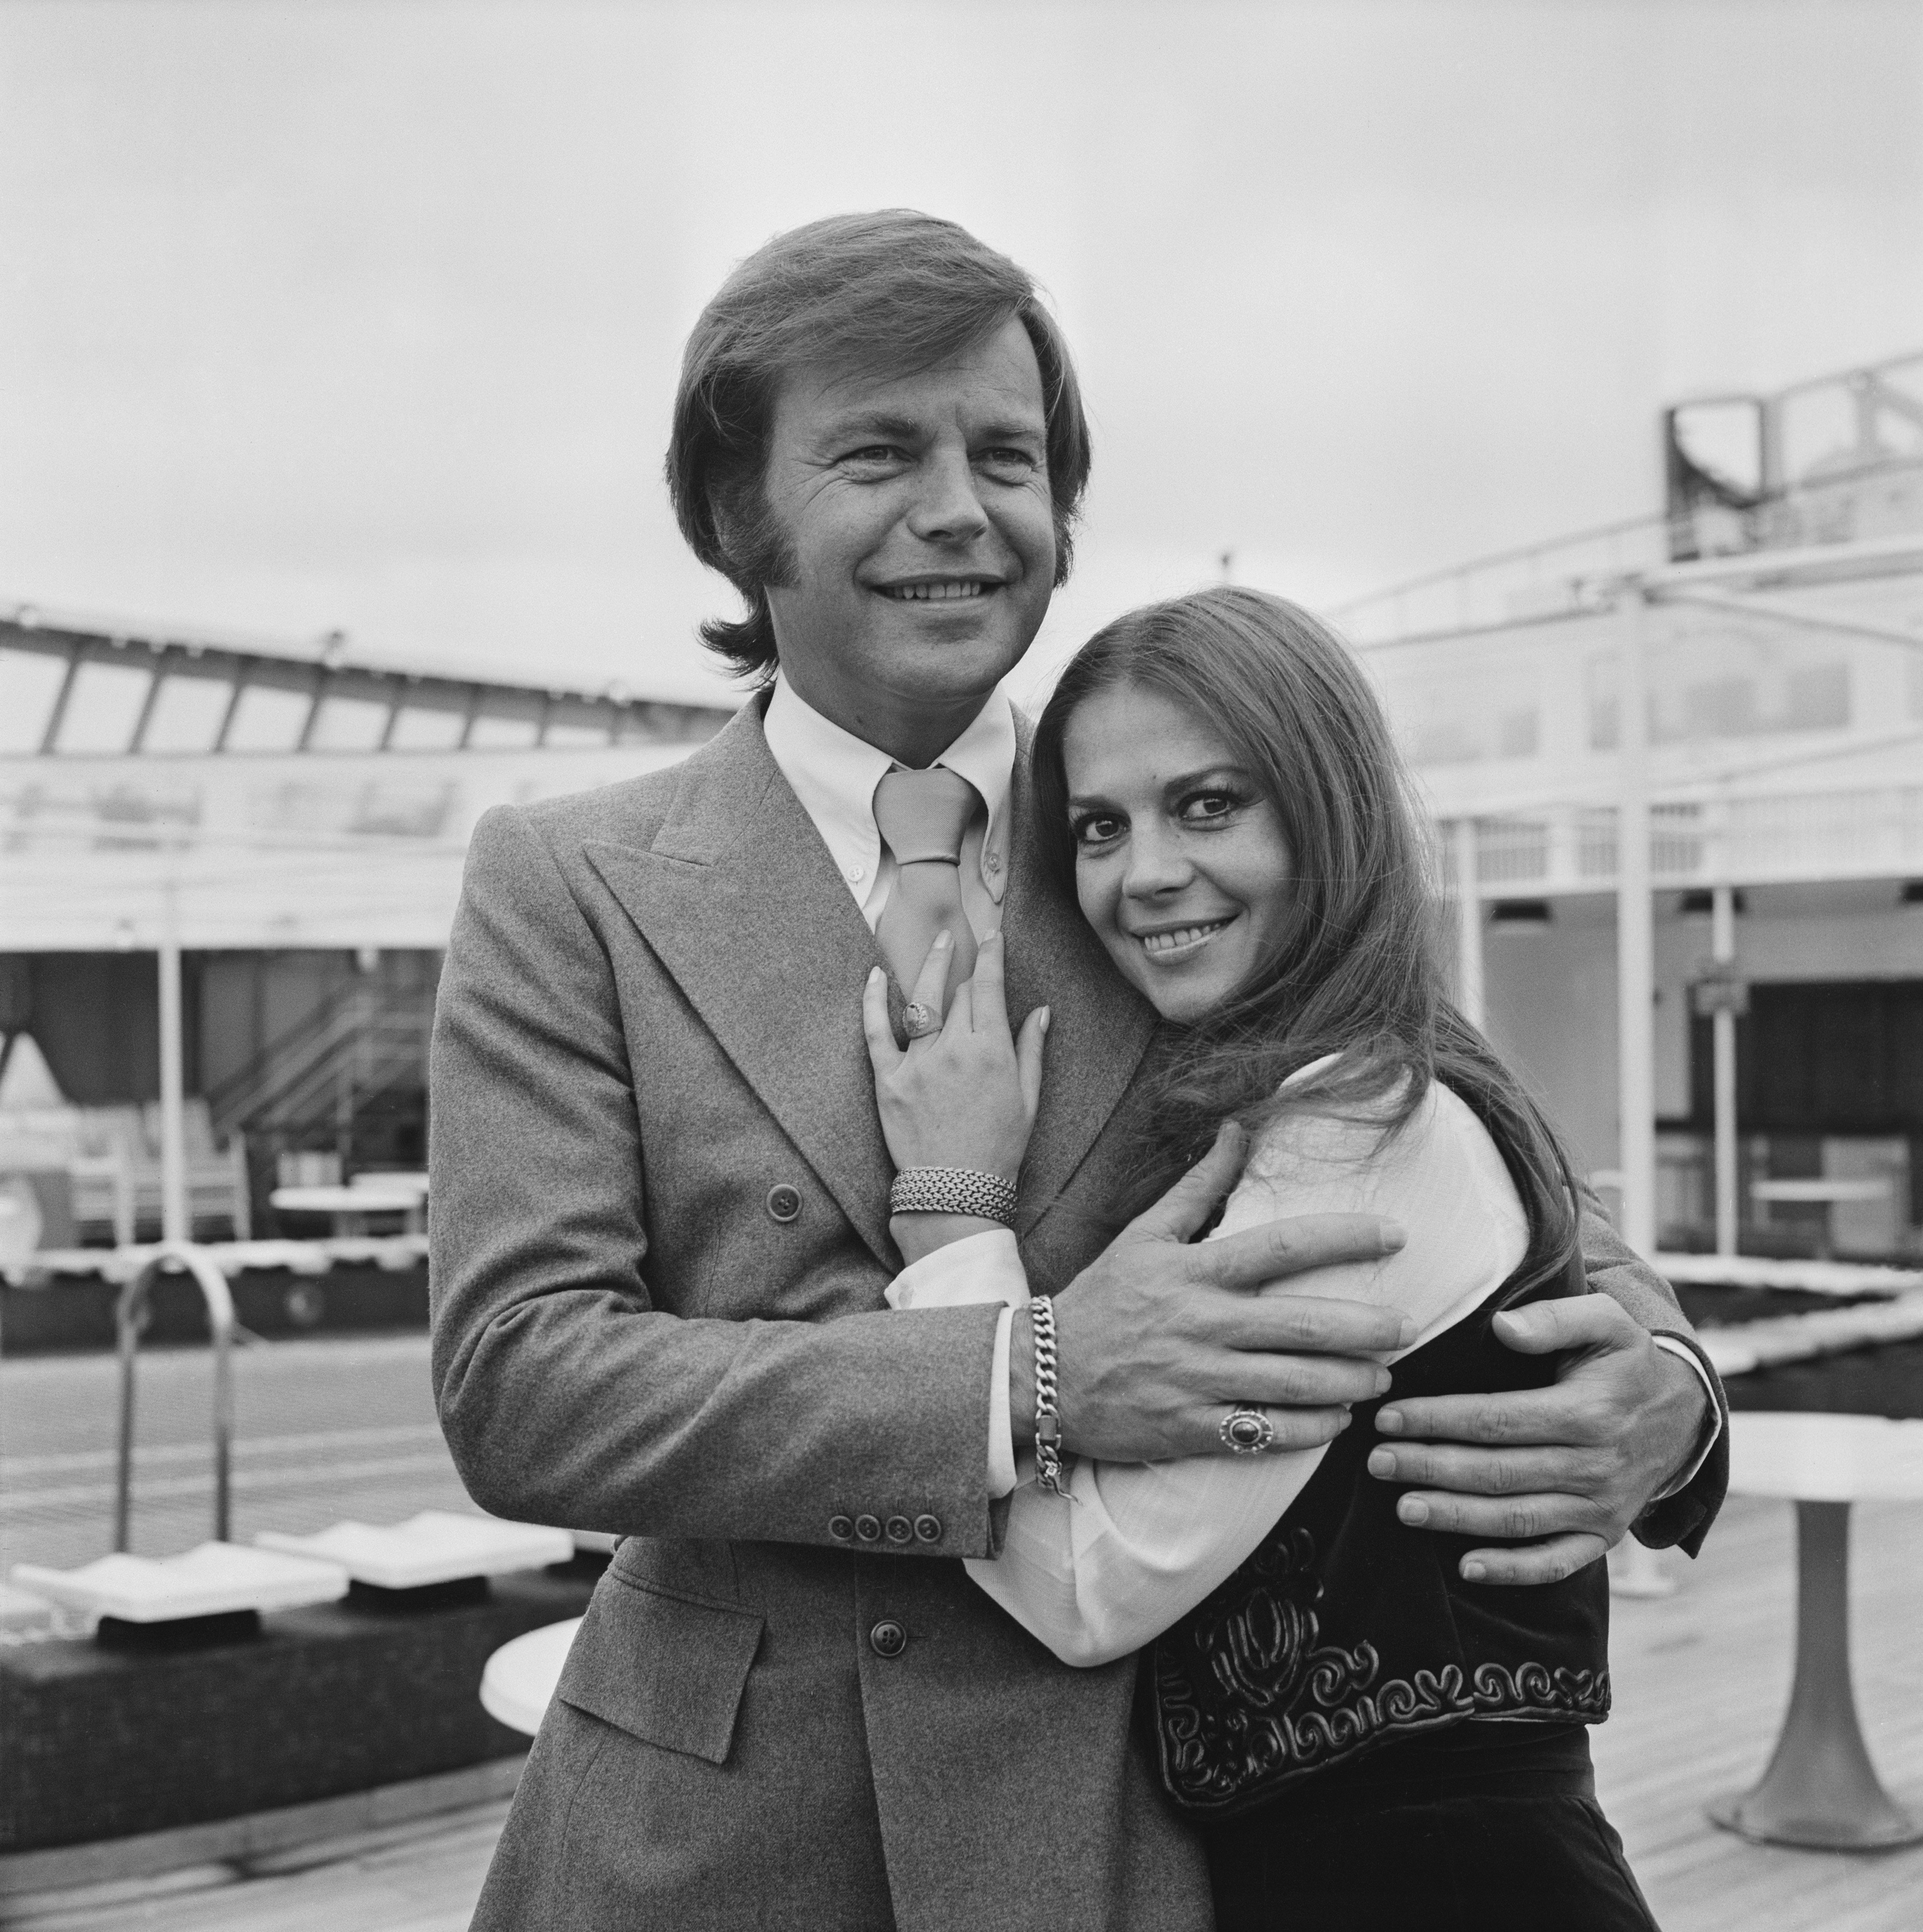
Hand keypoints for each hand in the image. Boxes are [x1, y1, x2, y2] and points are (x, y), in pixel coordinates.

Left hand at [862, 929, 1046, 1181]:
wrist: (955, 1193)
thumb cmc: (997, 1149)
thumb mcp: (1028, 1100)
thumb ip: (1031, 1051)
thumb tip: (1041, 1012)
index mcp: (991, 1052)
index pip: (990, 988)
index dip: (992, 957)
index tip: (994, 937)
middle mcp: (953, 1050)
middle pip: (959, 993)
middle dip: (967, 970)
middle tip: (969, 954)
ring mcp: (917, 1064)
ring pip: (922, 1001)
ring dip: (930, 966)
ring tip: (938, 942)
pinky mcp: (888, 1081)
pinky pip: (876, 1032)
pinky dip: (873, 1001)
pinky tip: (875, 975)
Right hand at [1014, 1123, 1412, 1463]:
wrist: (1038, 1376)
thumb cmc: (1101, 1299)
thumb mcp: (1142, 1235)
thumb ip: (1197, 1186)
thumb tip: (1237, 1129)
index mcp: (1193, 1273)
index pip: (1281, 1247)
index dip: (1344, 1238)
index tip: (1396, 1236)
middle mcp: (1200, 1325)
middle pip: (1300, 1325)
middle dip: (1366, 1327)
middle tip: (1409, 1325)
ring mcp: (1197, 1381)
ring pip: (1293, 1385)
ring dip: (1350, 1381)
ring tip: (1382, 1375)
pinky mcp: (1192, 1430)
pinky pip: (1266, 1435)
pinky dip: (1311, 1430)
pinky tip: (1339, 1420)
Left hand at [1365, 1295, 1712, 1585]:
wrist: (1685, 1416)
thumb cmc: (1627, 1361)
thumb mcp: (1607, 1322)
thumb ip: (1557, 1318)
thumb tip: (1503, 1328)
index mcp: (1588, 1413)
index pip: (1498, 1420)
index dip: (1440, 1420)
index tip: (1389, 1417)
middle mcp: (1595, 1466)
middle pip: (1499, 1471)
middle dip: (1432, 1468)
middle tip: (1377, 1462)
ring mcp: (1601, 1507)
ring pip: (1517, 1518)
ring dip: (1457, 1516)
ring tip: (1403, 1508)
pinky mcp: (1604, 1536)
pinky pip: (1557, 1562)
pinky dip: (1512, 1569)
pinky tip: (1465, 1568)